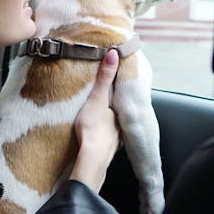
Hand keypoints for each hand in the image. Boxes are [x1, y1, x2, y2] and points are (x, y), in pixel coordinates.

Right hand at [70, 49, 120, 191]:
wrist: (91, 160)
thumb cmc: (93, 129)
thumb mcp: (97, 99)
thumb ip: (105, 77)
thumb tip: (114, 53)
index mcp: (121, 112)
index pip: (121, 96)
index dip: (117, 90)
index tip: (113, 85)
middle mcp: (122, 126)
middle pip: (118, 112)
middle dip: (113, 108)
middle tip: (105, 102)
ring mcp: (116, 140)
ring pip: (114, 126)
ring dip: (108, 122)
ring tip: (99, 117)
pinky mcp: (107, 151)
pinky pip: (107, 139)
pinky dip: (103, 135)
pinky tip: (97, 136)